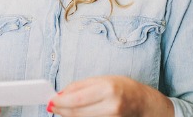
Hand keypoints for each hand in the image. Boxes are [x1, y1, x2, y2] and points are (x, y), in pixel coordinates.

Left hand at [48, 75, 172, 116]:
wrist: (142, 103)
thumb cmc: (123, 87)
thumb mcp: (103, 79)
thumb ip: (81, 86)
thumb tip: (61, 93)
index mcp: (108, 89)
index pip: (77, 100)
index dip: (60, 102)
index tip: (50, 100)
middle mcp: (110, 106)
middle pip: (76, 113)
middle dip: (61, 110)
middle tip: (51, 105)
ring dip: (68, 115)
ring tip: (62, 108)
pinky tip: (74, 113)